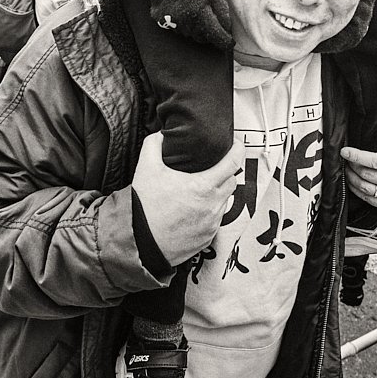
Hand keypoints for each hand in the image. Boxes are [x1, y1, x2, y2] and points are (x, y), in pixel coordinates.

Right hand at [132, 131, 243, 264]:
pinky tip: (194, 210)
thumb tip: (161, 135)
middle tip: (213, 167)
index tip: (235, 144)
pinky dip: (210, 212)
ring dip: (218, 193)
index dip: (237, 149)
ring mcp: (211, 224)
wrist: (138, 242)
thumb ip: (154, 144)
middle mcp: (212, 206)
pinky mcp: (207, 239)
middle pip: (232, 182)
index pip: (233, 163)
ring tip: (200, 189)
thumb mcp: (146, 168)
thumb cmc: (144, 206)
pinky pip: (216, 221)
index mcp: (203, 186)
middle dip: (226, 172)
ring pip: (225, 202)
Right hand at [143, 0, 231, 48]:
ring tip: (193, 10)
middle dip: (209, 33)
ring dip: (194, 28)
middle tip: (210, 19)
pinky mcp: (160, 20)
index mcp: (201, 14)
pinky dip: (181, 24)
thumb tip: (229, 32)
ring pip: (188, 35)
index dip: (226, 42)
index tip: (230, 43)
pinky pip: (175, 29)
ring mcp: (171, 22)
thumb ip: (223, 14)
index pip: (217, 37)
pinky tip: (181, 10)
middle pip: (202, 39)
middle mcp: (185, 21)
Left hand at [341, 113, 376, 209]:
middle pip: (367, 175)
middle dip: (353, 166)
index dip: (358, 156)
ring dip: (352, 178)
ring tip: (348, 168)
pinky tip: (354, 180)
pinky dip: (357, 190)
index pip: (375, 162)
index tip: (345, 151)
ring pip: (365, 189)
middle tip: (346, 158)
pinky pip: (368, 199)